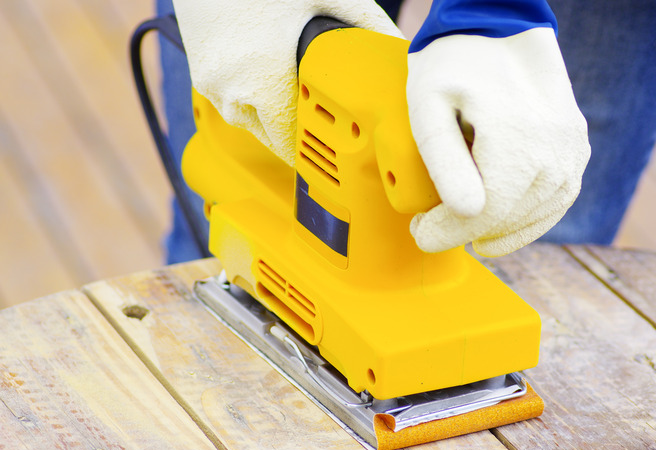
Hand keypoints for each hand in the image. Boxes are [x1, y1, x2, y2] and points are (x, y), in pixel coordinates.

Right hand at [172, 0, 401, 164]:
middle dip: (295, 135)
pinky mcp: (199, 76)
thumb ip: (364, 24)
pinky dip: (251, 102)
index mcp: (261, 81)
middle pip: (271, 137)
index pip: (289, 143)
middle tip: (320, 131)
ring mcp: (211, 85)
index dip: (312, 154)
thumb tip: (399, 46)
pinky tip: (268, 86)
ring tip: (294, 106)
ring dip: (271, 120)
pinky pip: (231, 105)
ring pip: (249, 123)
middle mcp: (231, 91)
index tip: (330, 163)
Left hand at [406, 28, 590, 256]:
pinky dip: (523, 221)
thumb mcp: (429, 107)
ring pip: (532, 221)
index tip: (420, 232)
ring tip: (460, 219)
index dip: (446, 233)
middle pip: (505, 222)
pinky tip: (497, 222)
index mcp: (517, 141)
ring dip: (494, 230)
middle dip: (462, 231)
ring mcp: (571, 153)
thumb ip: (444, 161)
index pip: (482, 216)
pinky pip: (553, 205)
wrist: (501, 27)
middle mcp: (554, 153)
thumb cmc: (456, 65)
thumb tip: (468, 212)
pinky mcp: (577, 153)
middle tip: (431, 223)